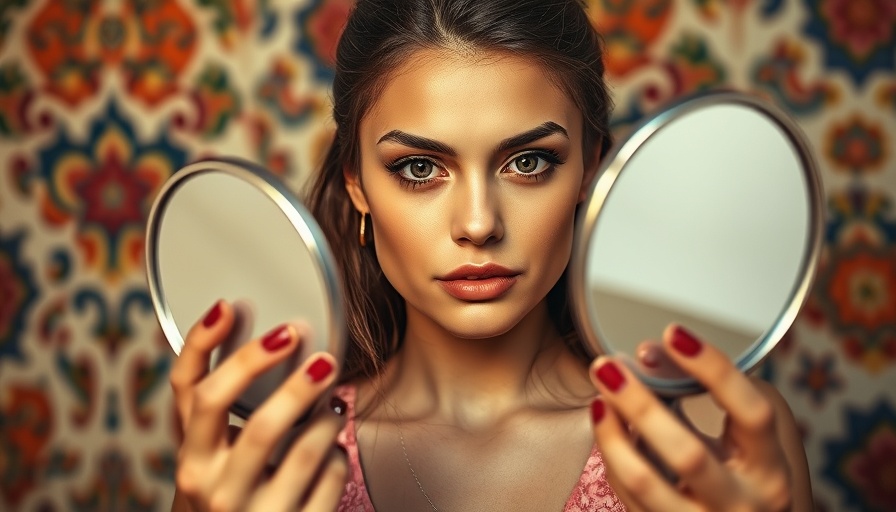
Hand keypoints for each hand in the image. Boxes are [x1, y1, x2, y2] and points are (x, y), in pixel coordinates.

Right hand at [169, 300, 346, 511]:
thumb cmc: (223, 486)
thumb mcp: (206, 449)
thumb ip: (212, 399)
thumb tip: (228, 311)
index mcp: (192, 460)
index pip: (198, 395)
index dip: (214, 348)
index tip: (233, 306)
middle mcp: (217, 490)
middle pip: (261, 426)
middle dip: (297, 387)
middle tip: (324, 358)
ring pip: (306, 452)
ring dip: (329, 419)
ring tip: (335, 403)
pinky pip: (330, 477)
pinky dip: (337, 455)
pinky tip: (331, 448)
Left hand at [589, 324, 792, 511]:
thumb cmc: (744, 480)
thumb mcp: (745, 441)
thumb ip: (706, 394)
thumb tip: (647, 354)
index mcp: (771, 470)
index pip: (752, 413)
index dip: (715, 370)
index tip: (675, 334)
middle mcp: (742, 504)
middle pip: (687, 455)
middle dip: (641, 405)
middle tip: (609, 367)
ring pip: (645, 482)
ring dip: (612, 434)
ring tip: (600, 396)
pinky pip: (629, 496)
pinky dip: (613, 458)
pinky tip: (607, 426)